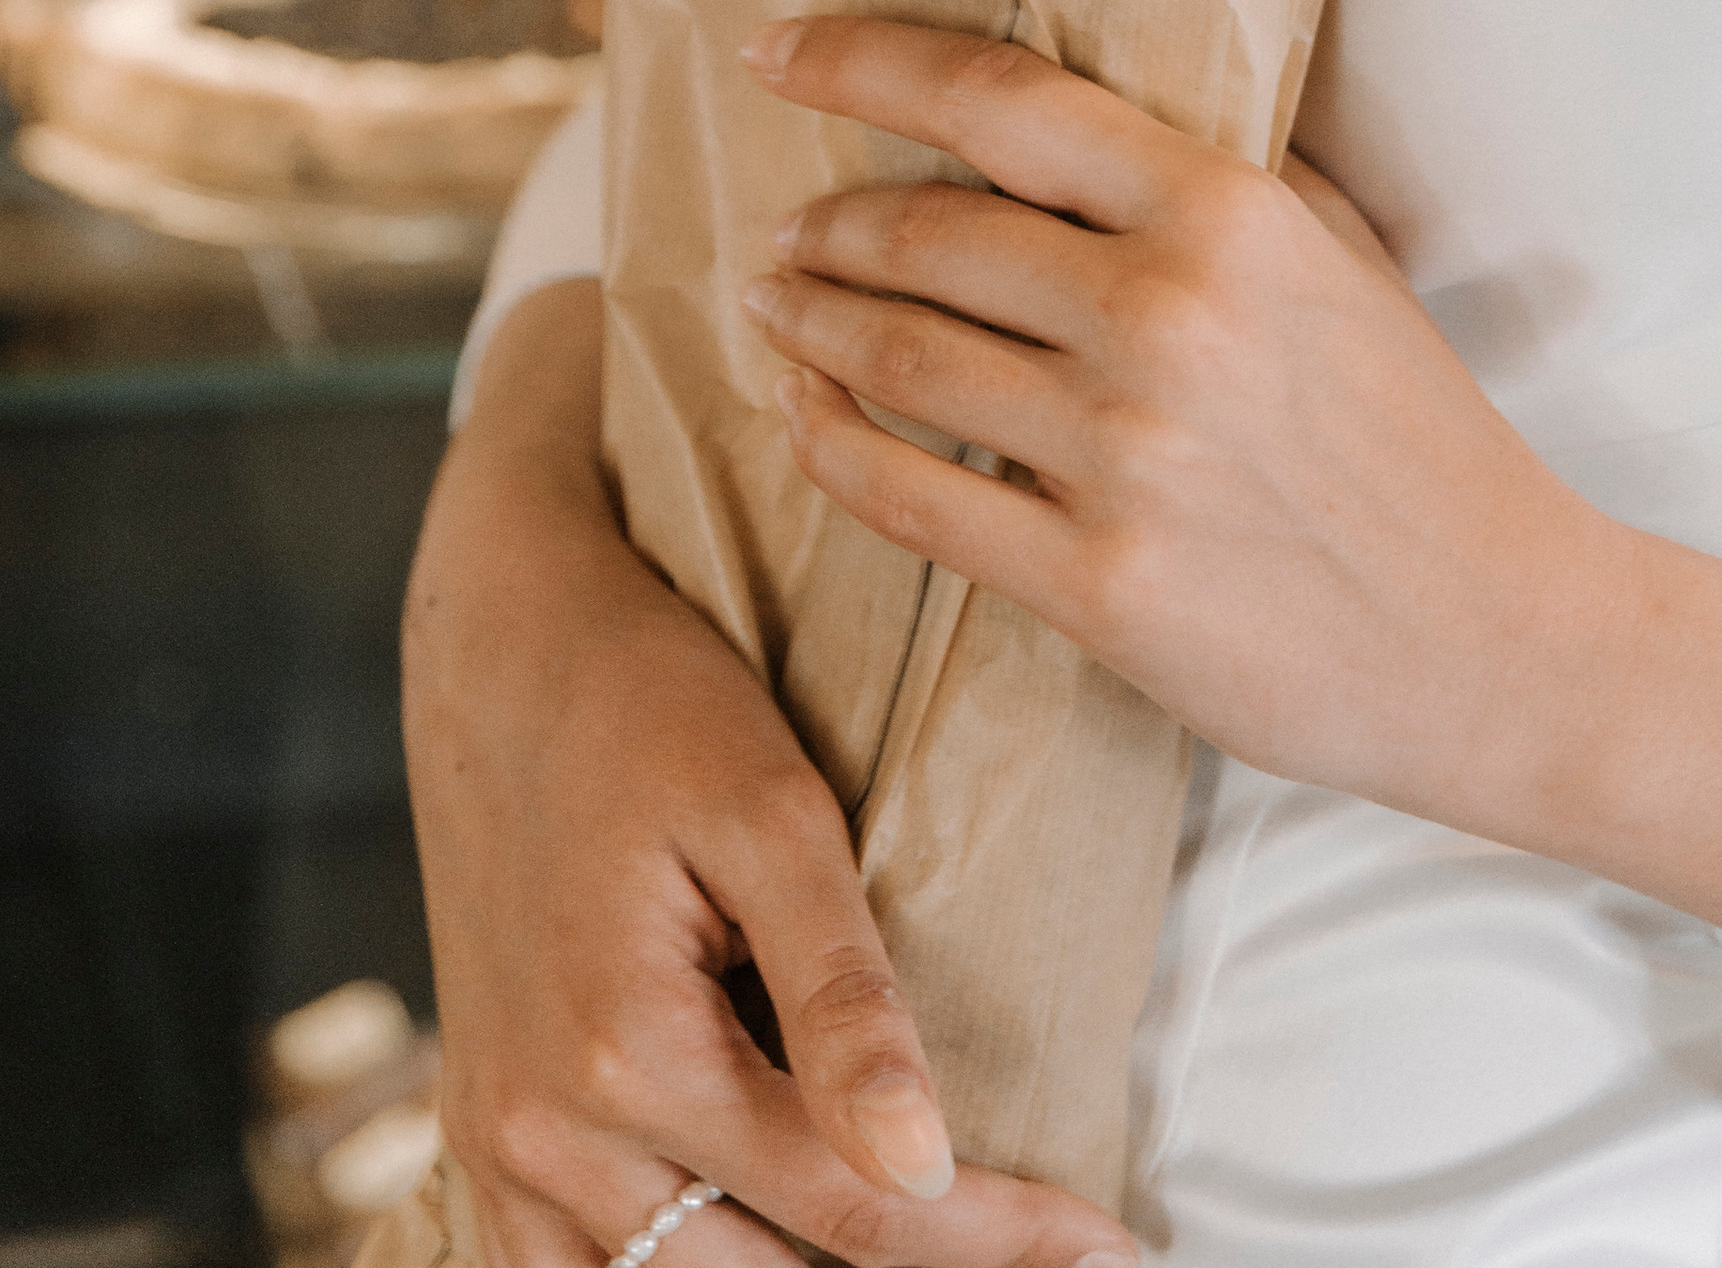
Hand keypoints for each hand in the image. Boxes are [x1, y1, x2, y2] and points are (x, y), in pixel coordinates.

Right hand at [405, 282, 1135, 1267]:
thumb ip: (841, 995)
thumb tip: (921, 1169)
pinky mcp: (480, 1131)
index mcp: (625, 1057)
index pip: (852, 1207)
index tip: (1112, 1246)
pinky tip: (769, 1228)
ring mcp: (500, 1148)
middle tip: (1039, 1238)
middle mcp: (546, 1135)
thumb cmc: (649, 701)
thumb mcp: (769, 813)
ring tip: (925, 1225)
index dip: (998, 1236)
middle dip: (913, 1264)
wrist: (500, 644)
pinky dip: (680, 1266)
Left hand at [737, 20, 1620, 839]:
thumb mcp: (1345, 256)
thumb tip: (1098, 107)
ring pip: (901, 360)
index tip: (776, 50)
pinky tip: (804, 422)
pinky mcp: (1097, 584)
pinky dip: (833, 451)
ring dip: (811, 328)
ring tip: (775, 311)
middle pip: (928, 234)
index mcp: (1226, 212)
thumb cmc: (1421, 435)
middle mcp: (1163, 315)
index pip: (999, 102)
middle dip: (826, 226)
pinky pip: (913, 500)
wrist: (1504, 636)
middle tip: (783, 229)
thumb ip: (1229, 173)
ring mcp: (1123, 455)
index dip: (862, 63)